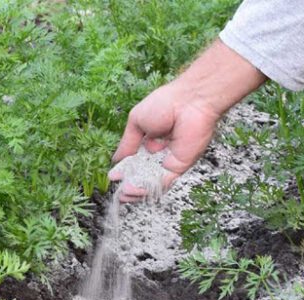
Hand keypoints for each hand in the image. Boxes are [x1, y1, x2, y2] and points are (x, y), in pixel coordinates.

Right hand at [110, 39, 266, 201]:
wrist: (190, 101)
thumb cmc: (165, 103)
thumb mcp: (136, 122)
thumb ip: (127, 143)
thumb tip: (116, 159)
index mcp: (149, 141)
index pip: (135, 161)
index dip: (124, 171)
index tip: (114, 177)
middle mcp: (160, 153)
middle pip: (143, 175)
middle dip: (130, 185)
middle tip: (120, 193)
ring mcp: (170, 160)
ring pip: (152, 181)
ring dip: (138, 191)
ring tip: (125, 195)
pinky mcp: (179, 166)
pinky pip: (163, 181)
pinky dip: (150, 188)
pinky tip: (136, 190)